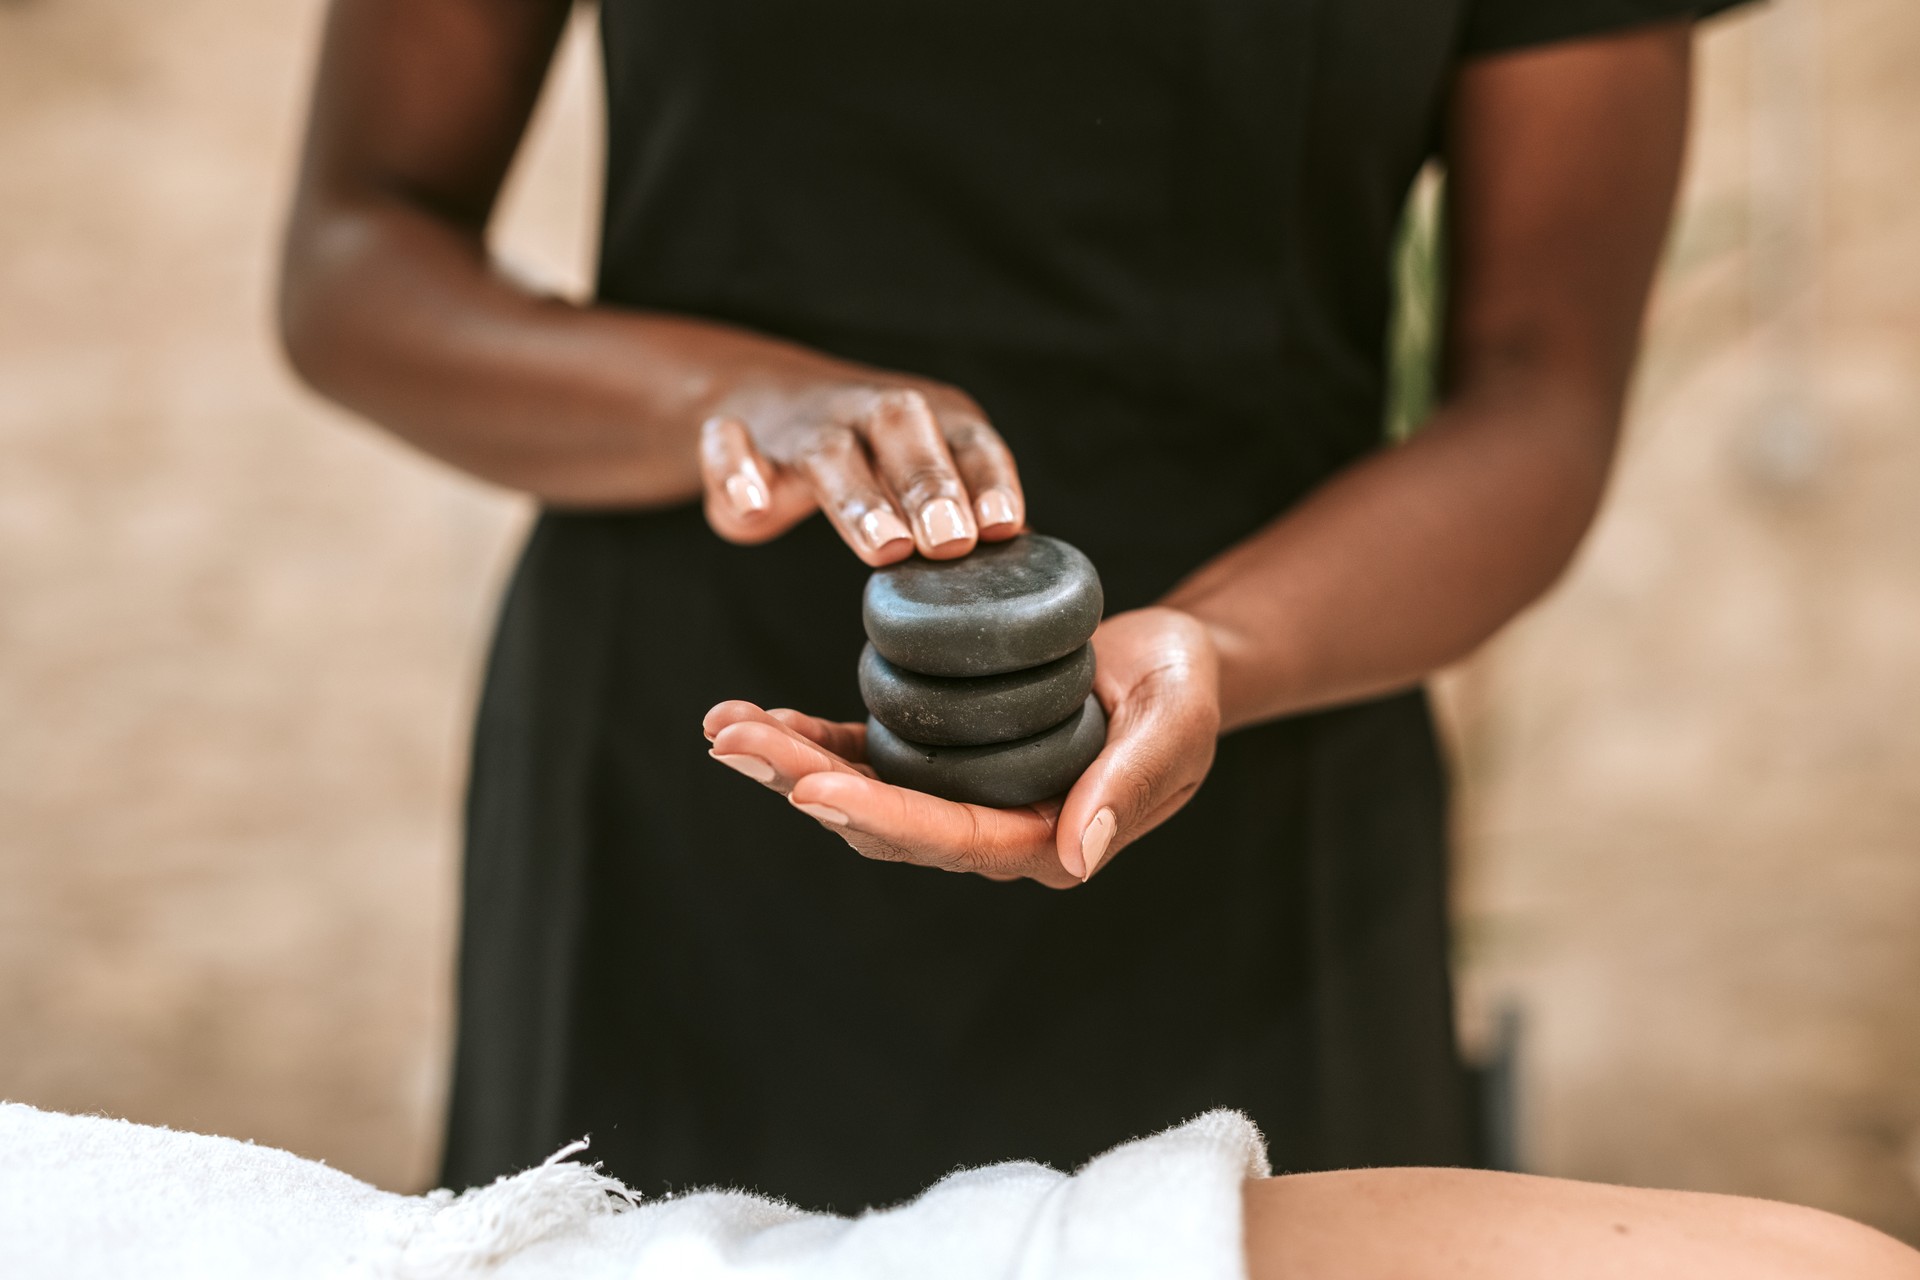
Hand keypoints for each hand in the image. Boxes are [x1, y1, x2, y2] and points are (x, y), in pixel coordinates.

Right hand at [699, 375, 1025, 565]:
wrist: (760, 399)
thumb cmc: (867, 460)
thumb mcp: (916, 480)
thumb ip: (959, 520)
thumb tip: (1021, 576)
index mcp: (926, 418)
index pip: (968, 438)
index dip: (988, 478)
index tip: (1003, 525)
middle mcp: (865, 411)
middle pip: (902, 429)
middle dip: (930, 483)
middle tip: (950, 541)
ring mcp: (800, 424)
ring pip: (829, 450)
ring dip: (859, 497)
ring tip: (885, 547)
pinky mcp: (735, 439)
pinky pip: (729, 446)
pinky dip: (738, 470)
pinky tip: (755, 506)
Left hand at [702, 608, 1220, 886]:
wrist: (1179, 666)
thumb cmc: (1186, 688)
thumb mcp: (1177, 721)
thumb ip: (1133, 782)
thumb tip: (1075, 855)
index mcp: (1049, 840)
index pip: (951, 837)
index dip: (878, 814)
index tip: (811, 787)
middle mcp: (995, 833)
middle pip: (885, 821)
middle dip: (802, 781)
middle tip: (732, 742)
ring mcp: (965, 801)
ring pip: (864, 794)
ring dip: (791, 763)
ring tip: (725, 726)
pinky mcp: (947, 762)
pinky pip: (872, 758)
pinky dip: (817, 740)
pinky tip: (766, 720)